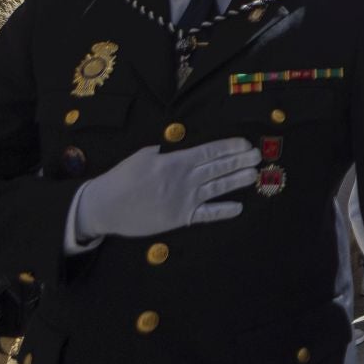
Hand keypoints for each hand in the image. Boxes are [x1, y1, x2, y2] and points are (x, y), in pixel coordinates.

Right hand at [74, 139, 261, 241]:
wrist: (104, 207)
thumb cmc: (121, 179)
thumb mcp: (143, 156)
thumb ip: (165, 152)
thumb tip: (179, 147)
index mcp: (175, 162)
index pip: (209, 151)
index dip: (229, 147)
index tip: (245, 144)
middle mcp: (184, 180)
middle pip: (218, 168)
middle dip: (240, 161)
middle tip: (259, 156)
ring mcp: (183, 200)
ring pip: (217, 188)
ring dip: (238, 181)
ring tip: (255, 174)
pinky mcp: (180, 218)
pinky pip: (206, 215)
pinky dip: (223, 211)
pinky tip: (239, 208)